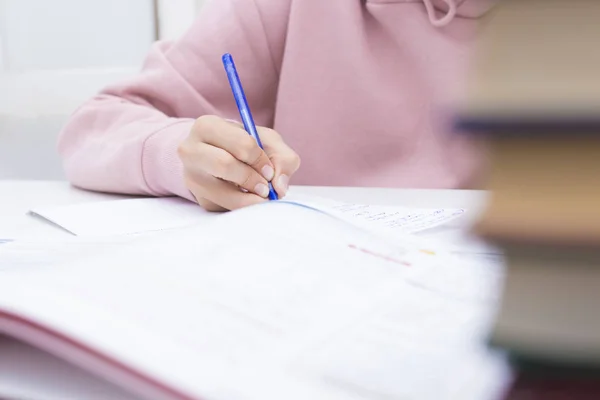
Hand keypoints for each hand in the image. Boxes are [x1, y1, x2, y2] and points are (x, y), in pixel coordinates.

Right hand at [178, 115, 300, 211]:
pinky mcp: (200, 199)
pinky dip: (244, 207)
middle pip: (224, 165)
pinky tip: (248, 198)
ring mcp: (192, 177)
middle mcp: (191, 150)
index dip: (260, 160)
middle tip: (266, 187)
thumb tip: (280, 188)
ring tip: (261, 196)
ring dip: (249, 199)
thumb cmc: (246, 145)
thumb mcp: (268, 141)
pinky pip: (225, 208)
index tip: (269, 170)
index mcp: (207, 126)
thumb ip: (283, 158)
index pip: (240, 143)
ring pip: (222, 194)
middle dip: (252, 178)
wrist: (221, 156)